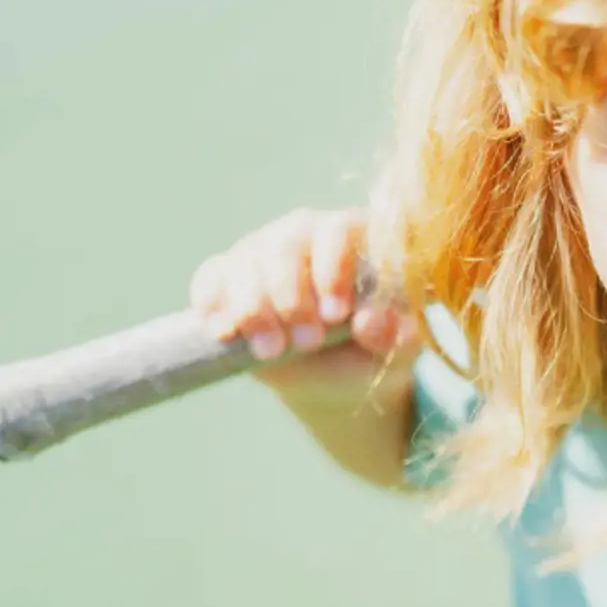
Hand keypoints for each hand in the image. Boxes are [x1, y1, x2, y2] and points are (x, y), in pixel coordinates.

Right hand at [189, 208, 416, 395]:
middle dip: (292, 297)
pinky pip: (211, 278)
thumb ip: (396, 335)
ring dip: (254, 308)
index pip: (340, 229)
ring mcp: (262, 250)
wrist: (330, 377)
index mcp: (357, 237)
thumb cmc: (370, 350)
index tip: (335, 316)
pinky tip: (226, 334)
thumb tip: (370, 320)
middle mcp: (306, 233)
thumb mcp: (395, 351)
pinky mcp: (226, 275)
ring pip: (246, 262)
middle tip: (307, 343)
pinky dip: (214, 305)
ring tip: (271, 352)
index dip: (334, 270)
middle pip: (286, 244)